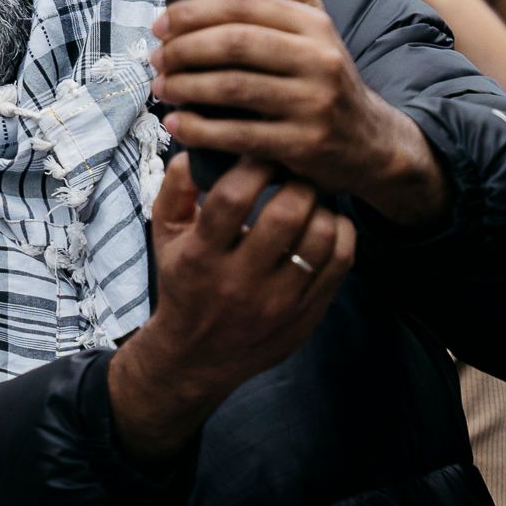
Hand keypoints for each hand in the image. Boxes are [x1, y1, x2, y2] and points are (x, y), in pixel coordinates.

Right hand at [108, 157, 354, 465]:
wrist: (196, 357)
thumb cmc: (182, 284)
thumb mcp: (164, 236)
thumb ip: (176, 188)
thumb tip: (199, 147)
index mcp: (200, 257)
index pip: (233, 196)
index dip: (252, 165)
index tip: (258, 155)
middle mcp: (240, 282)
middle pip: (287, 213)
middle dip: (295, 181)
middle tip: (293, 173)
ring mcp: (278, 302)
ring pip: (322, 236)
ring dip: (321, 206)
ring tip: (310, 198)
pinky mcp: (306, 315)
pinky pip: (341, 262)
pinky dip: (340, 232)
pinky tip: (325, 224)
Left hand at [151, 0, 448, 227]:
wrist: (370, 142)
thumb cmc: (323, 71)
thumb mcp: (313, 17)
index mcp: (314, 22)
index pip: (244, 4)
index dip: (193, 11)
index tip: (160, 22)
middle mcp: (319, 59)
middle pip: (235, 44)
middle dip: (184, 50)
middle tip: (155, 58)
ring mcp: (313, 103)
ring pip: (232, 88)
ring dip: (185, 88)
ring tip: (161, 87)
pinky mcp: (304, 145)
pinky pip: (239, 135)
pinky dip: (200, 130)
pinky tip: (178, 125)